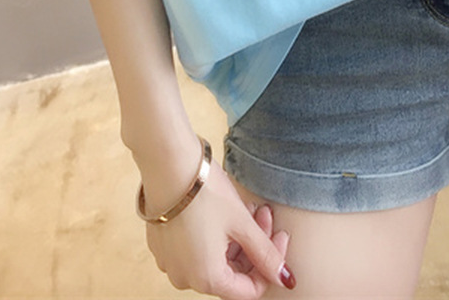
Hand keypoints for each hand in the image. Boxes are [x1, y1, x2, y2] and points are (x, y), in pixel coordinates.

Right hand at [145, 160, 292, 297]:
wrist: (168, 162)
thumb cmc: (204, 192)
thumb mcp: (242, 223)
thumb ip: (265, 255)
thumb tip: (285, 278)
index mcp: (206, 279)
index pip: (249, 290)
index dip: (270, 266)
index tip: (279, 237)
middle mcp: (185, 277)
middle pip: (232, 273)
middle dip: (253, 246)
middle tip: (264, 216)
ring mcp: (171, 261)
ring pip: (215, 259)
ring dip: (236, 238)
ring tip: (246, 209)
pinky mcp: (163, 244)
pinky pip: (195, 249)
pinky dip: (215, 235)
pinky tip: (225, 210)